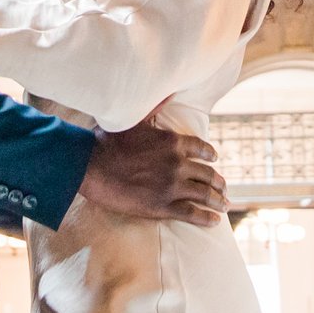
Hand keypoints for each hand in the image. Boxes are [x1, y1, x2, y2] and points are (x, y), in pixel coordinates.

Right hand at [78, 118, 227, 226]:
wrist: (90, 167)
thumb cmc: (108, 141)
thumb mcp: (134, 120)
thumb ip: (155, 107)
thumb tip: (170, 91)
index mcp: (173, 142)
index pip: (201, 148)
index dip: (210, 156)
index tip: (214, 160)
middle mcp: (177, 164)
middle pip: (207, 174)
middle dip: (218, 182)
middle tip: (223, 188)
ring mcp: (172, 186)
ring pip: (204, 194)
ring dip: (217, 200)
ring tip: (224, 204)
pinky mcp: (162, 206)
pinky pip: (192, 214)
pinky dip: (207, 218)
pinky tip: (215, 221)